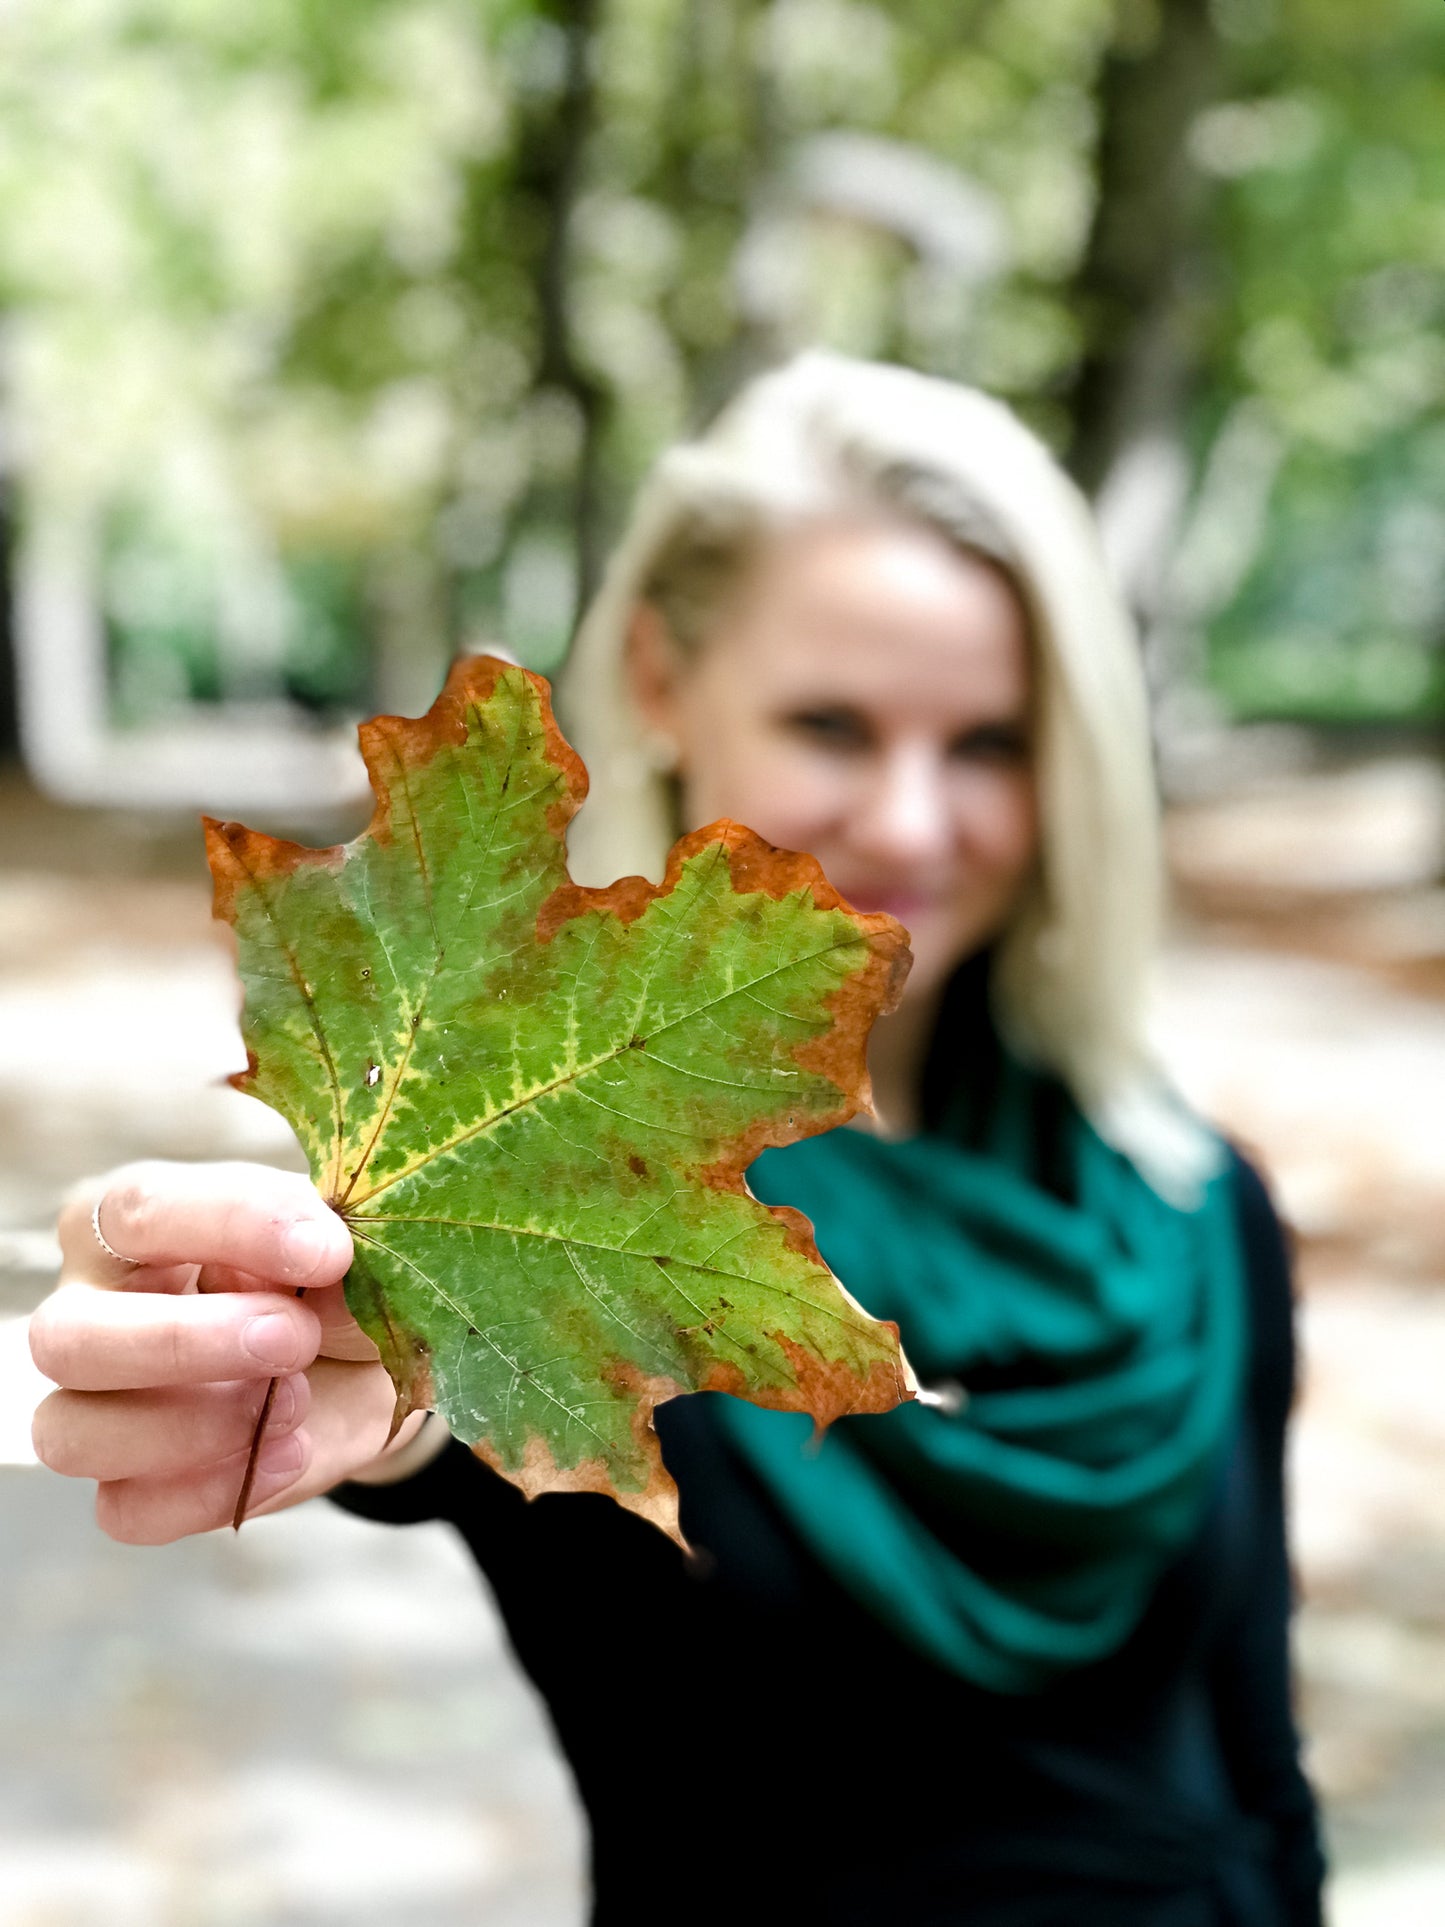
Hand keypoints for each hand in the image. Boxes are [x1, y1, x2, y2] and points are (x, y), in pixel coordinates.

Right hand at [28, 1160, 429, 1542]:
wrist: (366, 1363)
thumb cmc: (331, 1280)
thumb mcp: (343, 1245)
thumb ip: (326, 1245)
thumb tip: (319, 1261)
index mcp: (131, 1220)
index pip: (137, 1210)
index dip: (233, 1226)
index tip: (327, 1251)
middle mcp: (89, 1308)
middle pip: (66, 1337)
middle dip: (185, 1343)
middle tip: (295, 1339)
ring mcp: (96, 1404)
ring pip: (71, 1434)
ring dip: (193, 1425)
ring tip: (294, 1400)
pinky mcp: (131, 1484)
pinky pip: (128, 1509)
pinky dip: (217, 1489)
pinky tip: (290, 1451)